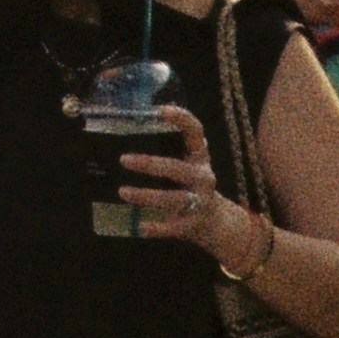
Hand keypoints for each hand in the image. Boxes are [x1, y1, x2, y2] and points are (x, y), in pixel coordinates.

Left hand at [114, 116, 232, 249]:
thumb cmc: (191, 185)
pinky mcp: (194, 224)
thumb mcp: (188, 163)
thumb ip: (170, 147)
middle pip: (177, 169)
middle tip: (123, 160)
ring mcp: (201, 202)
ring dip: (146, 196)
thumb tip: (130, 126)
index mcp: (200, 157)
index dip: (181, 119)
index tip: (159, 110)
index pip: (195, 132)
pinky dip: (157, 227)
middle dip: (150, 165)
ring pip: (174, 199)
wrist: (216, 222)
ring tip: (122, 192)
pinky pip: (174, 227)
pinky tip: (140, 226)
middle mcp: (203, 177)